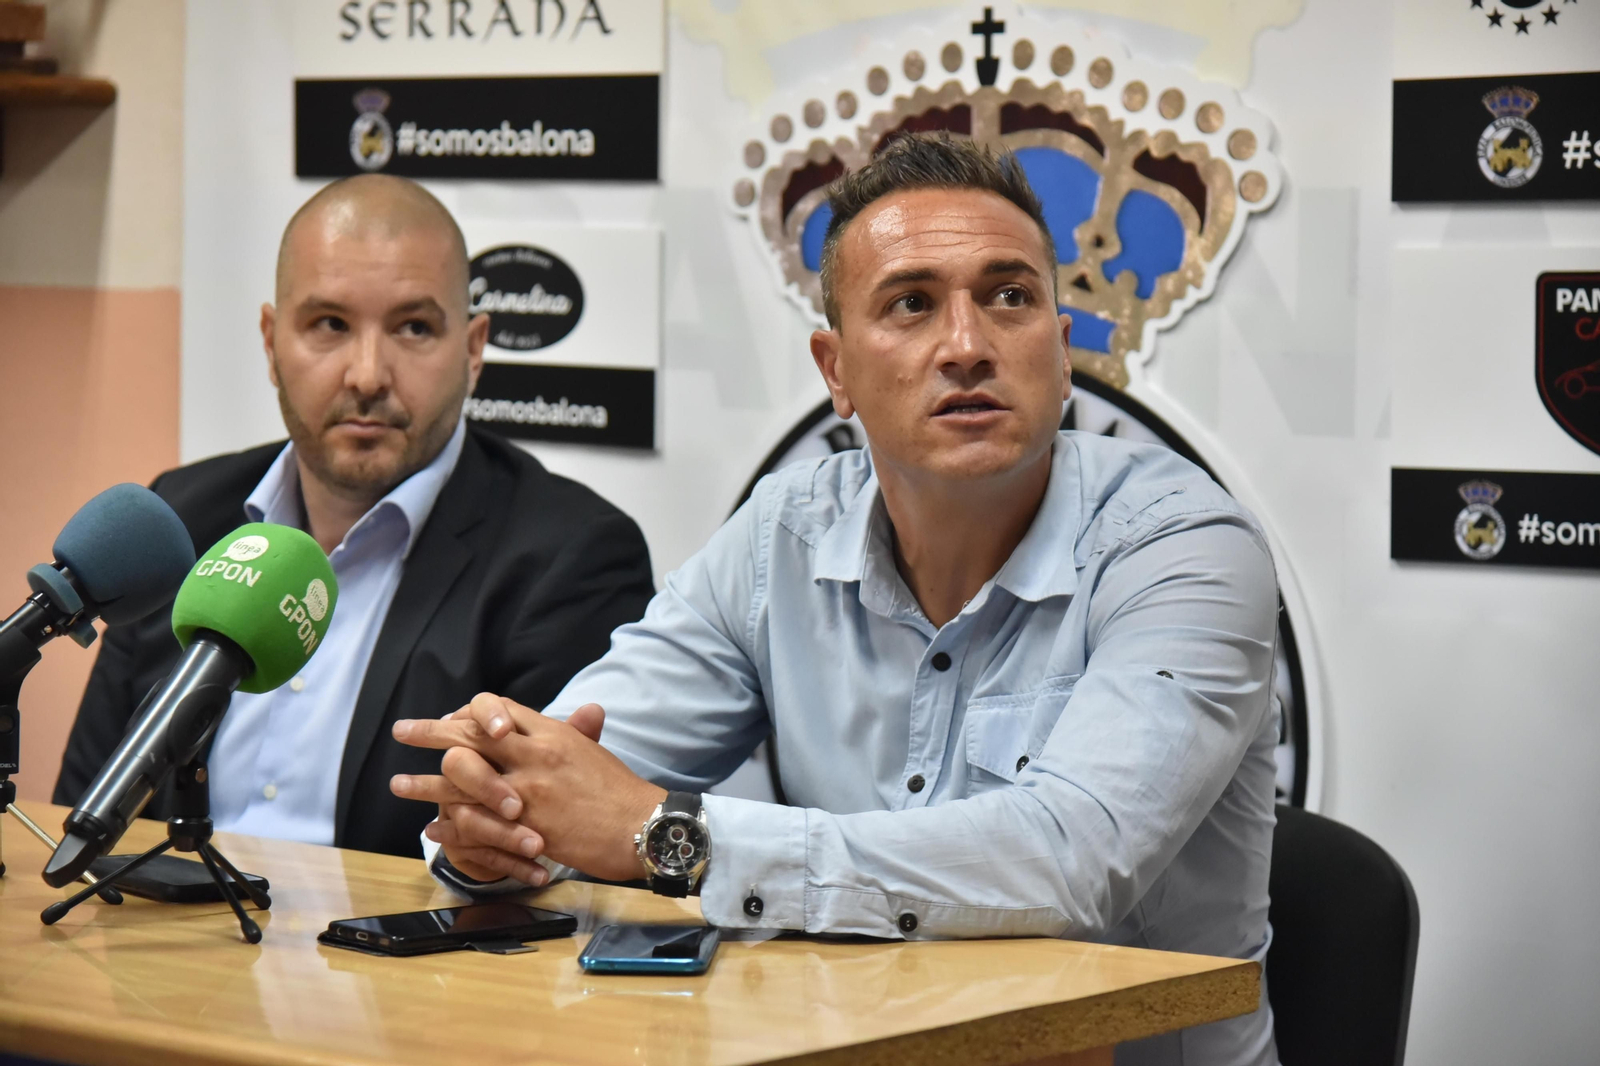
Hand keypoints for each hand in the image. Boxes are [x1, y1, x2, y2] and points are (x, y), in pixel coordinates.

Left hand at [389, 694, 665, 883]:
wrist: (643, 828)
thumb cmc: (623, 794)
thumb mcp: (595, 752)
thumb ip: (576, 733)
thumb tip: (579, 714)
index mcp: (552, 733)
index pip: (500, 707)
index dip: (470, 711)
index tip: (451, 718)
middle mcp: (535, 754)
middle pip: (470, 732)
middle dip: (431, 731)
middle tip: (404, 731)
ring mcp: (527, 789)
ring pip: (461, 776)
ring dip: (424, 783)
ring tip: (398, 785)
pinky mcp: (525, 824)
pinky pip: (472, 820)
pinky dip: (449, 825)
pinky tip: (434, 828)